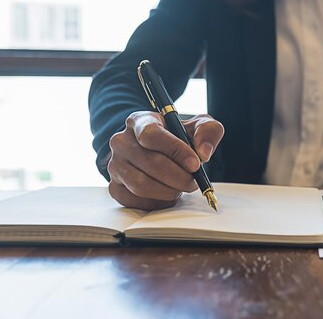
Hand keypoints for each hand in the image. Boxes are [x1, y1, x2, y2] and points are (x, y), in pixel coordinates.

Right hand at [107, 111, 223, 209]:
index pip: (151, 134)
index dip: (175, 150)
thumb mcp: (199, 126)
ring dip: (168, 190)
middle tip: (193, 182)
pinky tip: (168, 194)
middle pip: (149, 163)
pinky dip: (156, 202)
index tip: (195, 164)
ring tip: (182, 187)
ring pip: (141, 184)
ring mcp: (115, 165)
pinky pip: (134, 200)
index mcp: (140, 121)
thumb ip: (208, 131)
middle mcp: (121, 141)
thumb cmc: (180, 137)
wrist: (165, 153)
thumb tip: (203, 152)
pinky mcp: (115, 186)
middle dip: (178, 176)